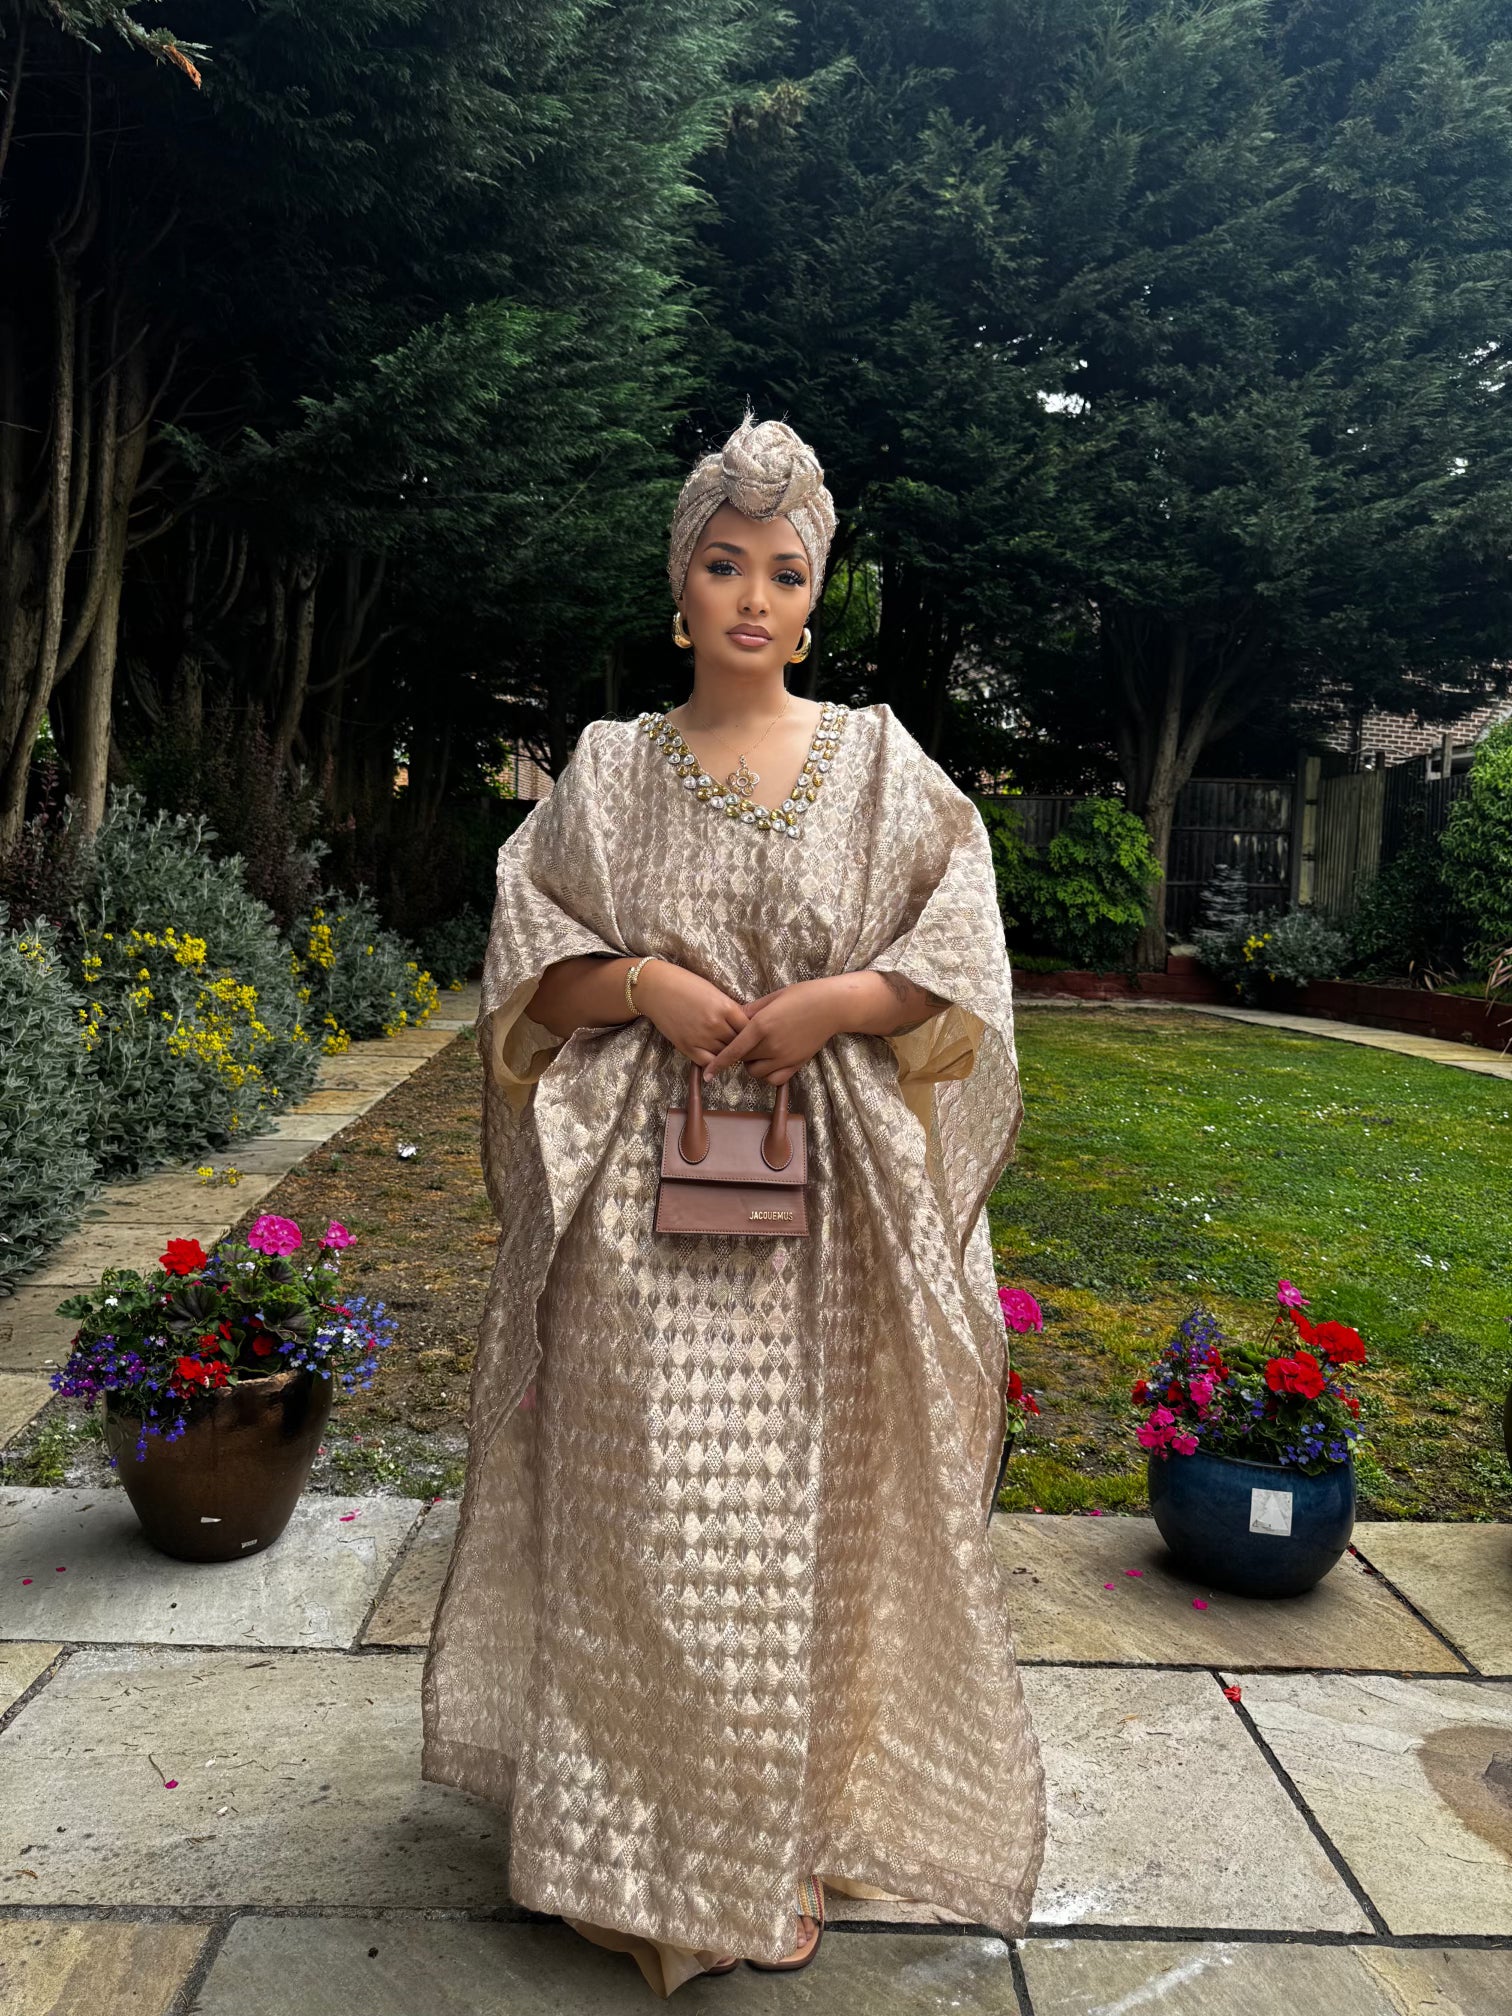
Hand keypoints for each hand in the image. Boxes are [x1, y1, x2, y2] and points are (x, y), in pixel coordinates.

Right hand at [635, 959, 751, 1068]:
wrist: (656, 988)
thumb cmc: (685, 984)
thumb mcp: (714, 992)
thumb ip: (730, 1009)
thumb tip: (744, 1024)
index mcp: (726, 1007)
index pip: (749, 1028)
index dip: (751, 1032)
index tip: (750, 1033)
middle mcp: (716, 1024)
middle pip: (739, 1042)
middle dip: (741, 1044)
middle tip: (741, 1045)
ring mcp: (701, 1037)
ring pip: (725, 1054)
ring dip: (728, 1053)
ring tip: (728, 1050)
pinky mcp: (687, 1047)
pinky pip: (708, 1062)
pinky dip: (713, 1062)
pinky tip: (715, 1059)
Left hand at [702, 978, 844, 1086]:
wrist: (832, 1006)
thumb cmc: (802, 995)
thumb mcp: (772, 998)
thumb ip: (751, 1011)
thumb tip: (732, 1018)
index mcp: (762, 1026)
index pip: (734, 1050)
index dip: (718, 1063)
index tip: (708, 1073)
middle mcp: (771, 1045)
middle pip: (743, 1060)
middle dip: (739, 1054)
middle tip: (745, 1043)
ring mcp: (785, 1056)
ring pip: (757, 1072)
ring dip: (753, 1065)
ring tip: (758, 1052)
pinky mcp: (796, 1063)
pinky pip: (775, 1079)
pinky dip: (768, 1075)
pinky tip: (770, 1063)